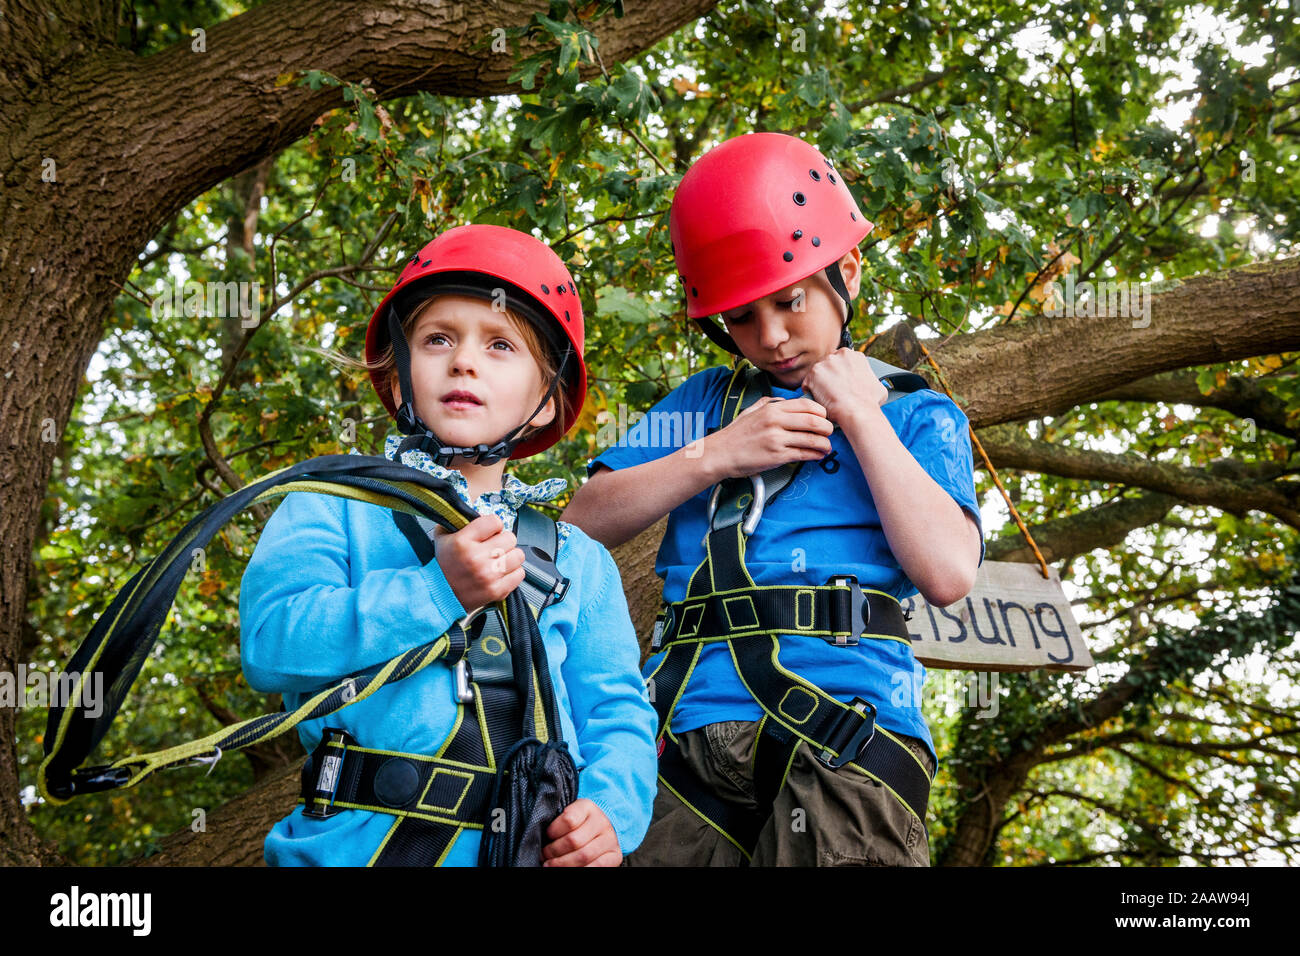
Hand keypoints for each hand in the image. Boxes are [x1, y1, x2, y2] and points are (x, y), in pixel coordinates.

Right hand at [434, 513, 523, 612]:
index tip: (490, 531)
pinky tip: (501, 573)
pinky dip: (512, 572)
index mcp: (463, 542)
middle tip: (494, 547)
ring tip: (498, 560)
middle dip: (503, 541)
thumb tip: (477, 511)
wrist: (437, 595)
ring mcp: (488, 575)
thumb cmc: (442, 566)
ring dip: (510, 556)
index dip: (494, 525)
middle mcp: (477, 558)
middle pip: (510, 537)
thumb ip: (458, 520)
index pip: (495, 521)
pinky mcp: (496, 590)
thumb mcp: (442, 537)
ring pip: (518, 555)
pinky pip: (519, 574)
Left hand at [541, 798, 621, 866]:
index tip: (546, 836)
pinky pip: (598, 866)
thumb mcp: (570, 813)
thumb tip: (540, 837)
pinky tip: (568, 869)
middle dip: (554, 851)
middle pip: (574, 840)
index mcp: (587, 807)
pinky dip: (581, 869)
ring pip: (584, 855)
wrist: (604, 825)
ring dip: (563, 863)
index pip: (568, 819)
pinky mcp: (615, 855)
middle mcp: (601, 822)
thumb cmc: (580, 821)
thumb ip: (559, 821)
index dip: (553, 831)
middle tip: (544, 856)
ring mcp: (610, 839)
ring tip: (551, 865)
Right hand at [703, 394, 833, 479]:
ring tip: (827, 447)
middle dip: (828, 428)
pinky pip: (803, 454)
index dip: (821, 412)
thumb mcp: (751, 411)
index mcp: (771, 408)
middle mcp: (775, 421)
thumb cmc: (735, 434)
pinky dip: (815, 455)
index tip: (824, 418)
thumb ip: (769, 403)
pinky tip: (817, 455)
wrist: (720, 453)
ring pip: (812, 439)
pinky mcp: (776, 456)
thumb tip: (785, 401)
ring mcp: (776, 439)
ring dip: (825, 444)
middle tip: (829, 432)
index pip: (807, 404)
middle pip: (814, 421)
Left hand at [802, 348, 886, 426]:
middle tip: (832, 391)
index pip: (840, 362)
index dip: (840, 374)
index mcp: (854, 356)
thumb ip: (869, 380)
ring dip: (819, 384)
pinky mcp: (814, 373)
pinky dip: (811, 392)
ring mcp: (826, 362)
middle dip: (828, 377)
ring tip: (826, 397)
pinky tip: (819, 400)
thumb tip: (871, 384)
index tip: (840, 384)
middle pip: (828, 365)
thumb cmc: (869, 402)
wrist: (858, 411)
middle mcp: (839, 355)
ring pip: (817, 373)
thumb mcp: (877, 386)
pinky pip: (808, 383)